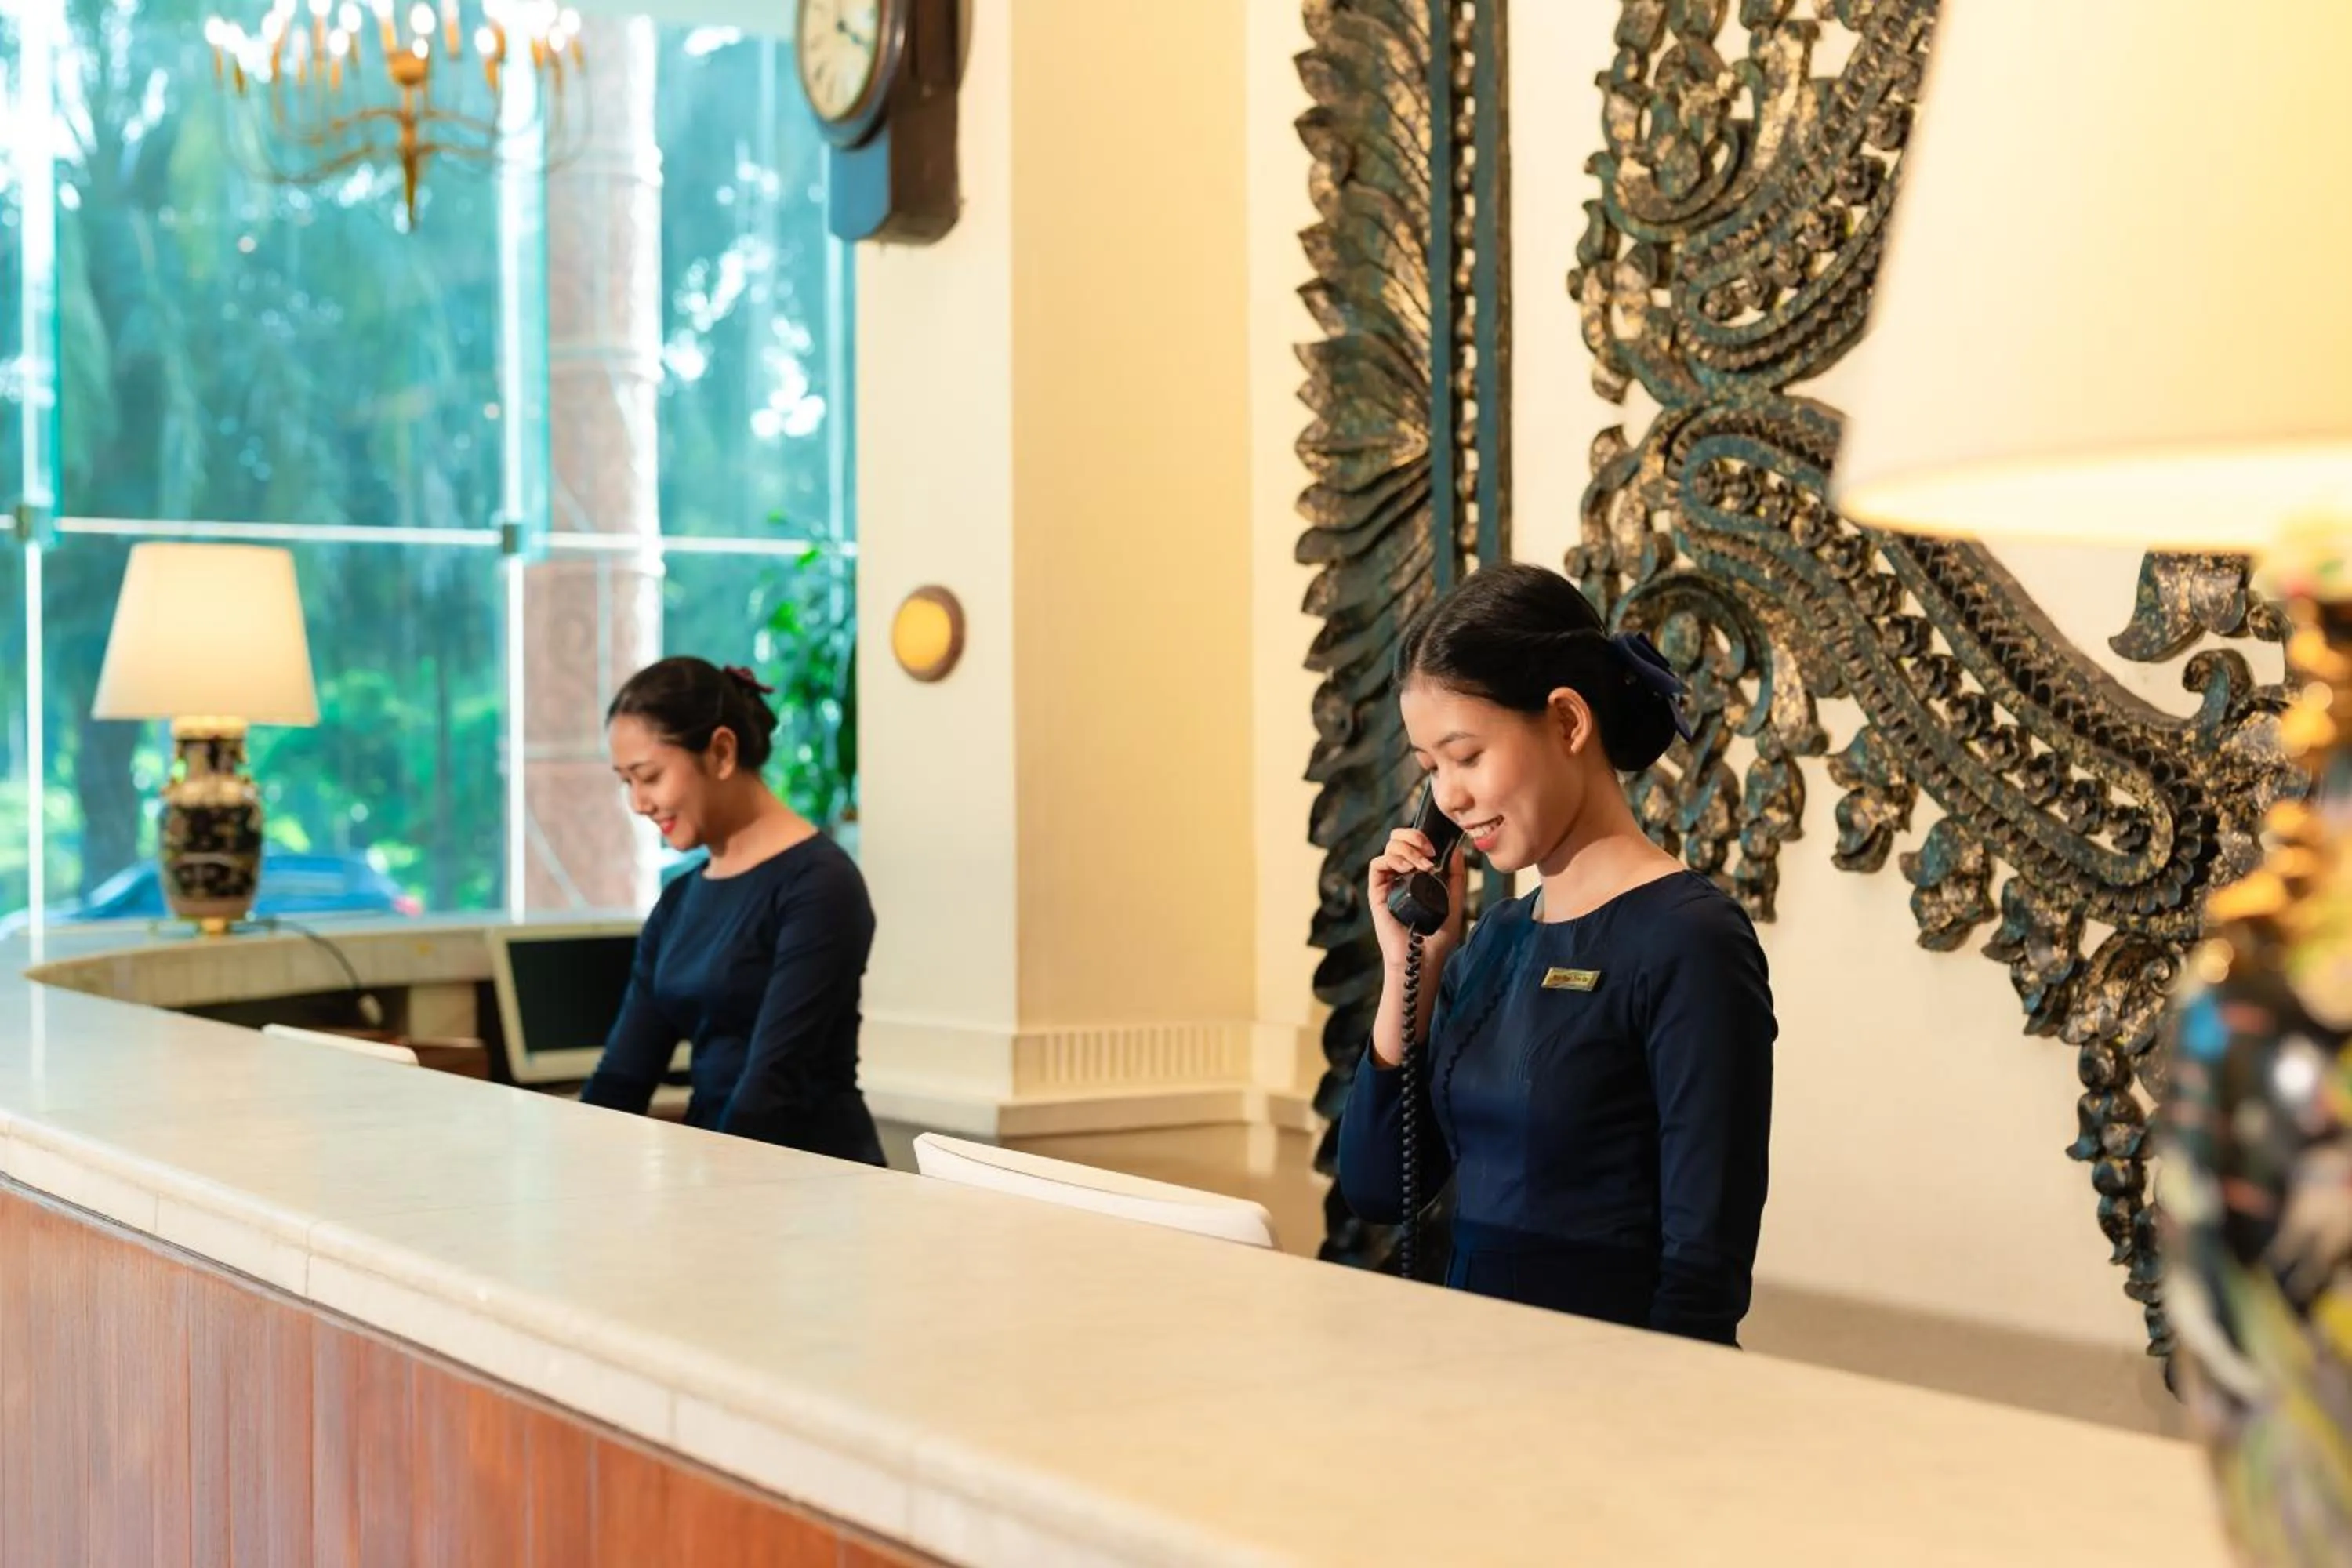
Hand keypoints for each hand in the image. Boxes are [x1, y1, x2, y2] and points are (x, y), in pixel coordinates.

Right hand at [1366, 822, 1469, 974]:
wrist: (1421, 961)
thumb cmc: (1437, 940)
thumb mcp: (1454, 904)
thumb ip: (1456, 878)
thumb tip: (1457, 851)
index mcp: (1417, 877)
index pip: (1413, 844)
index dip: (1422, 836)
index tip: (1437, 846)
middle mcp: (1400, 877)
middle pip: (1398, 840)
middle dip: (1413, 836)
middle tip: (1429, 850)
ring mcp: (1388, 884)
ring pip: (1389, 847)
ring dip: (1407, 848)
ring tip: (1422, 864)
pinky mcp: (1376, 893)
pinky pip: (1377, 864)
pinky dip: (1392, 859)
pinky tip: (1406, 869)